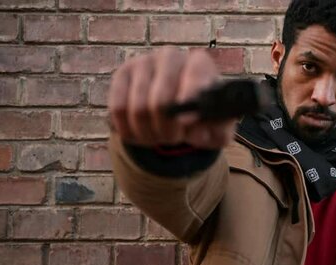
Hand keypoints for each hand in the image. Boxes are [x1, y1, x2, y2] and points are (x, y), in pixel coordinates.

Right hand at [108, 47, 236, 148]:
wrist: (177, 110)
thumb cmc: (201, 117)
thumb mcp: (217, 127)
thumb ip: (216, 129)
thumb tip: (196, 130)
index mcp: (200, 63)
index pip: (194, 78)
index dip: (188, 105)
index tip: (185, 126)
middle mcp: (171, 56)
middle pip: (160, 102)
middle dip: (167, 131)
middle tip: (174, 138)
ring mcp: (144, 62)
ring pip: (138, 109)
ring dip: (149, 134)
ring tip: (159, 137)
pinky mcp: (122, 74)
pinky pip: (118, 109)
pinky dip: (129, 130)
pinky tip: (140, 133)